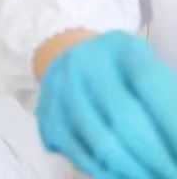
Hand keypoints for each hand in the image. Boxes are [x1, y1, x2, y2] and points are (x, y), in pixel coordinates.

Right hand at [37, 31, 176, 178]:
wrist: (70, 60)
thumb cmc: (124, 73)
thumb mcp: (148, 68)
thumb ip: (167, 96)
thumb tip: (176, 141)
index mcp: (120, 48)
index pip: (150, 82)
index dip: (172, 123)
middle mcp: (85, 62)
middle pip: (124, 116)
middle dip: (157, 155)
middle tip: (173, 174)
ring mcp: (62, 89)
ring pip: (100, 140)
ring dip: (133, 170)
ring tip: (153, 178)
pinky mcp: (48, 116)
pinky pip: (79, 153)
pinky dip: (105, 172)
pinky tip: (124, 177)